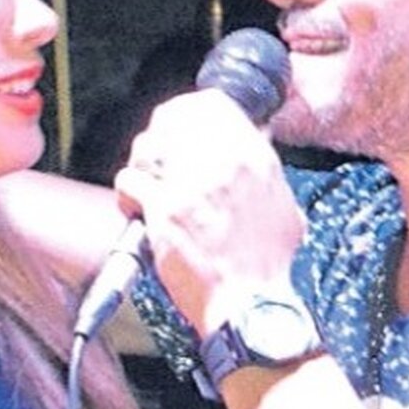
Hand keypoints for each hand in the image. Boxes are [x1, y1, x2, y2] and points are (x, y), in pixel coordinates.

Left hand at [114, 90, 303, 336]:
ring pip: (147, 145)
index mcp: (254, 157)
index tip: (176, 125)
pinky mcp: (165, 210)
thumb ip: (262, 169)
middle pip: (171, 117)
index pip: (211, 103)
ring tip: (146, 187)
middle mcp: (224, 162)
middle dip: (157, 135)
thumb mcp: (282, 204)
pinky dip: (127, 195)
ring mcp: (192, 184)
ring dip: (141, 164)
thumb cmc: (267, 264)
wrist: (253, 304)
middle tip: (154, 159)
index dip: (185, 110)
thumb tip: (253, 142)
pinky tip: (137, 210)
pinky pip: (130, 180)